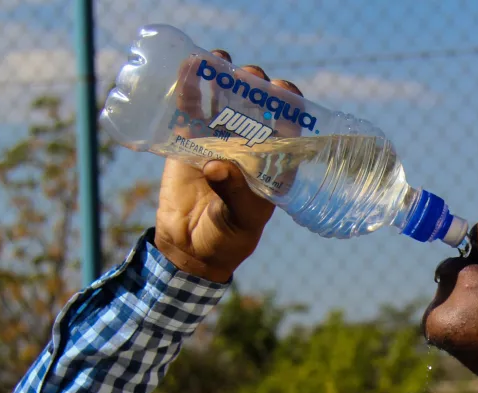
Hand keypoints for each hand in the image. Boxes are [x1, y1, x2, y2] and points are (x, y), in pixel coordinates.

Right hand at [153, 50, 304, 282]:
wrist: (190, 247)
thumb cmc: (227, 237)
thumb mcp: (238, 219)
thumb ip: (232, 193)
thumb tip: (217, 164)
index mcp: (272, 163)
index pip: (288, 126)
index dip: (289, 104)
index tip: (283, 89)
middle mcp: (249, 147)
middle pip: (257, 106)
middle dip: (255, 86)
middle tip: (250, 76)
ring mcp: (219, 141)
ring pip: (225, 101)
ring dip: (224, 78)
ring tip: (220, 59)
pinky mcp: (190, 141)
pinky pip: (190, 110)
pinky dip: (189, 88)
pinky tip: (188, 67)